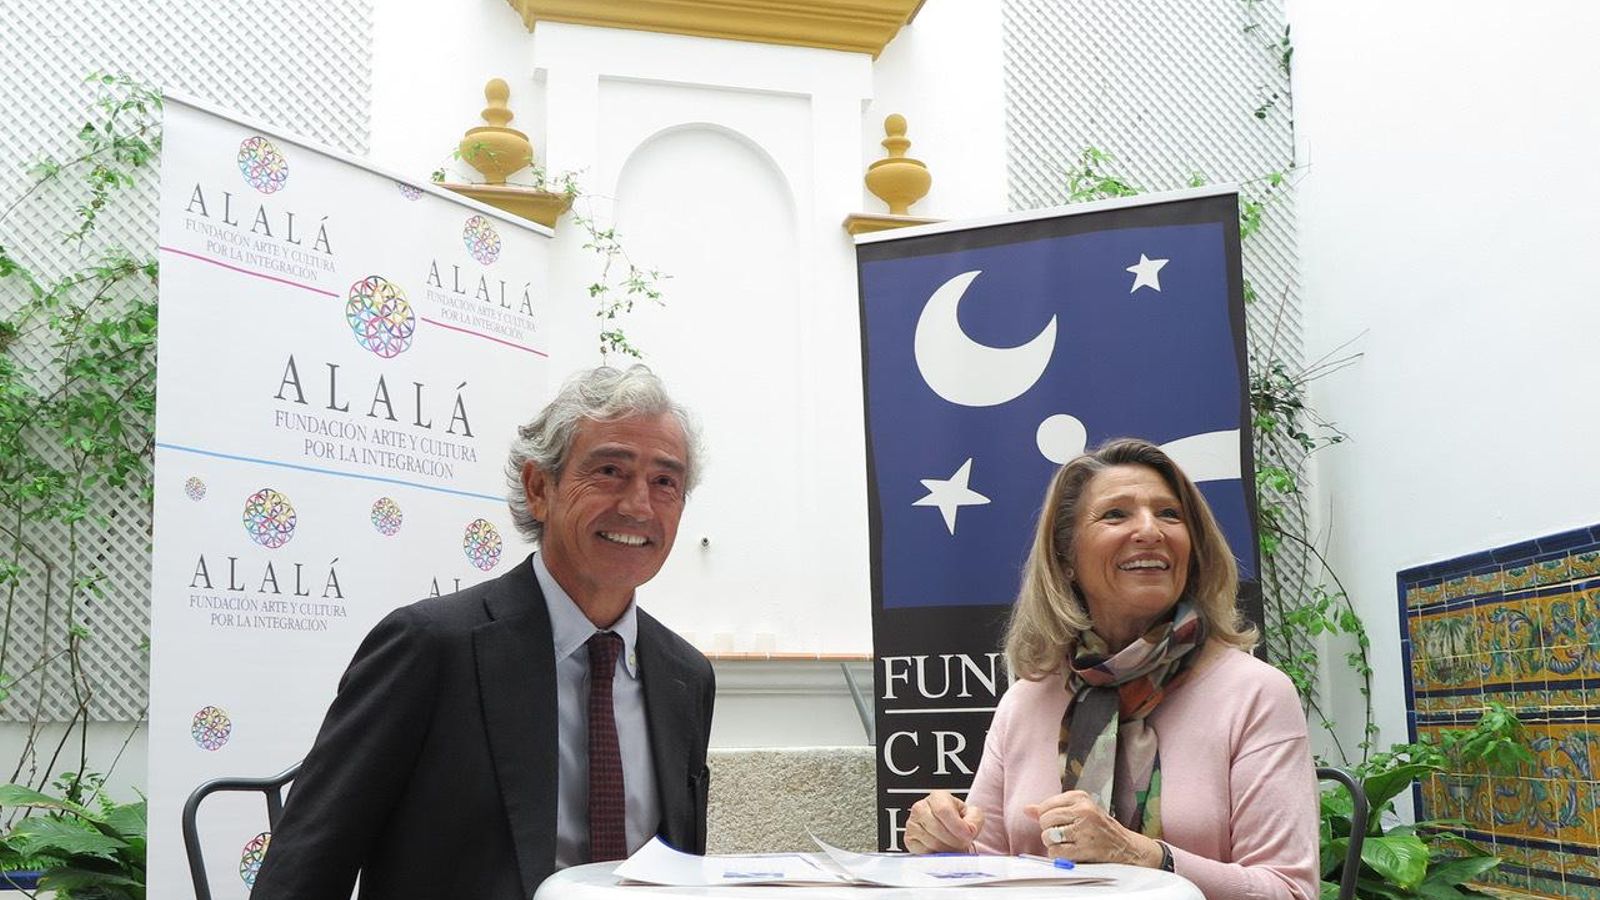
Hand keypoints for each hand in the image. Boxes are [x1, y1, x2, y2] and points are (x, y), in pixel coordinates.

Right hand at [904, 790, 984, 853]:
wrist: (950, 830)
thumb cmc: (959, 821)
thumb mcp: (973, 815)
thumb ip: (974, 819)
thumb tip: (969, 829)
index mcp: (937, 797)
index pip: (943, 810)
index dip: (957, 826)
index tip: (968, 835)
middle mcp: (921, 808)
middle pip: (937, 828)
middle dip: (954, 841)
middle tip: (963, 844)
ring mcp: (912, 824)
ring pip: (931, 842)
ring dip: (947, 850)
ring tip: (954, 847)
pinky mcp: (909, 840)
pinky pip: (923, 852)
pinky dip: (936, 855)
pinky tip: (943, 851)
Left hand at [1025, 790, 1163, 866]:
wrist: (1127, 848)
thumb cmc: (1099, 828)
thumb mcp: (1079, 811)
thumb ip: (1052, 809)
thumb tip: (1027, 809)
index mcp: (1080, 797)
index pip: (1046, 806)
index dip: (1047, 818)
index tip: (1059, 823)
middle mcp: (1083, 810)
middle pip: (1045, 821)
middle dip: (1050, 831)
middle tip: (1065, 835)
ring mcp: (1084, 829)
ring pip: (1048, 836)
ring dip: (1054, 844)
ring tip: (1069, 843)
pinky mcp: (1085, 847)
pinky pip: (1056, 852)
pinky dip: (1059, 855)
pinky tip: (1071, 852)